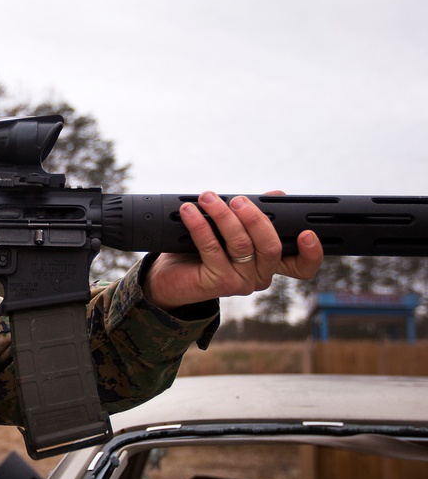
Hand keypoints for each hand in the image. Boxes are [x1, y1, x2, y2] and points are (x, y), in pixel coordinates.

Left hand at [143, 191, 323, 310]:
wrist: (167, 276)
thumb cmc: (199, 251)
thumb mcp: (228, 229)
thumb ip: (252, 215)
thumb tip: (276, 195)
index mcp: (268, 263)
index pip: (301, 266)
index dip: (311, 253)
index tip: (307, 233)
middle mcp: (260, 276)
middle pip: (271, 246)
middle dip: (255, 217)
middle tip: (237, 200)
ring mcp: (241, 282)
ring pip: (241, 244)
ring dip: (222, 215)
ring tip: (207, 198)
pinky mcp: (218, 283)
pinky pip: (212, 248)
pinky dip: (200, 225)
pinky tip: (189, 211)